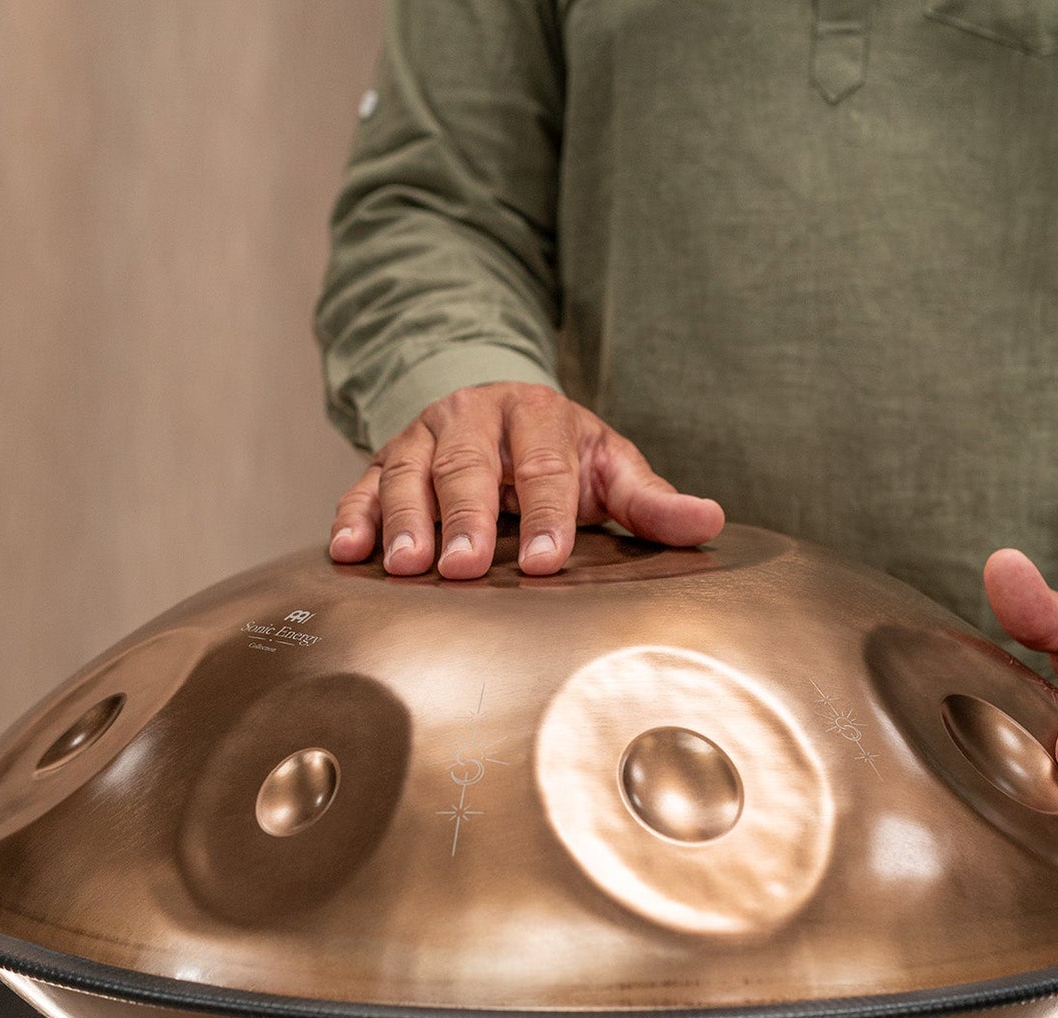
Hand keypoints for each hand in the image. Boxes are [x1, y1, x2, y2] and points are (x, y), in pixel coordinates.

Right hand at [329, 382, 724, 577]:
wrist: (498, 409)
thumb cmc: (562, 453)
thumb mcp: (609, 467)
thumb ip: (650, 500)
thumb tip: (709, 521)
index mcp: (538, 414)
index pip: (544, 465)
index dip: (548, 514)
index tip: (550, 562)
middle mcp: (474, 415)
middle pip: (468, 466)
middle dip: (467, 518)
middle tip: (466, 567)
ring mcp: (424, 435)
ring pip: (410, 473)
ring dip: (406, 521)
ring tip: (408, 568)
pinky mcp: (385, 459)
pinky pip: (364, 485)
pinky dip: (354, 516)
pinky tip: (348, 552)